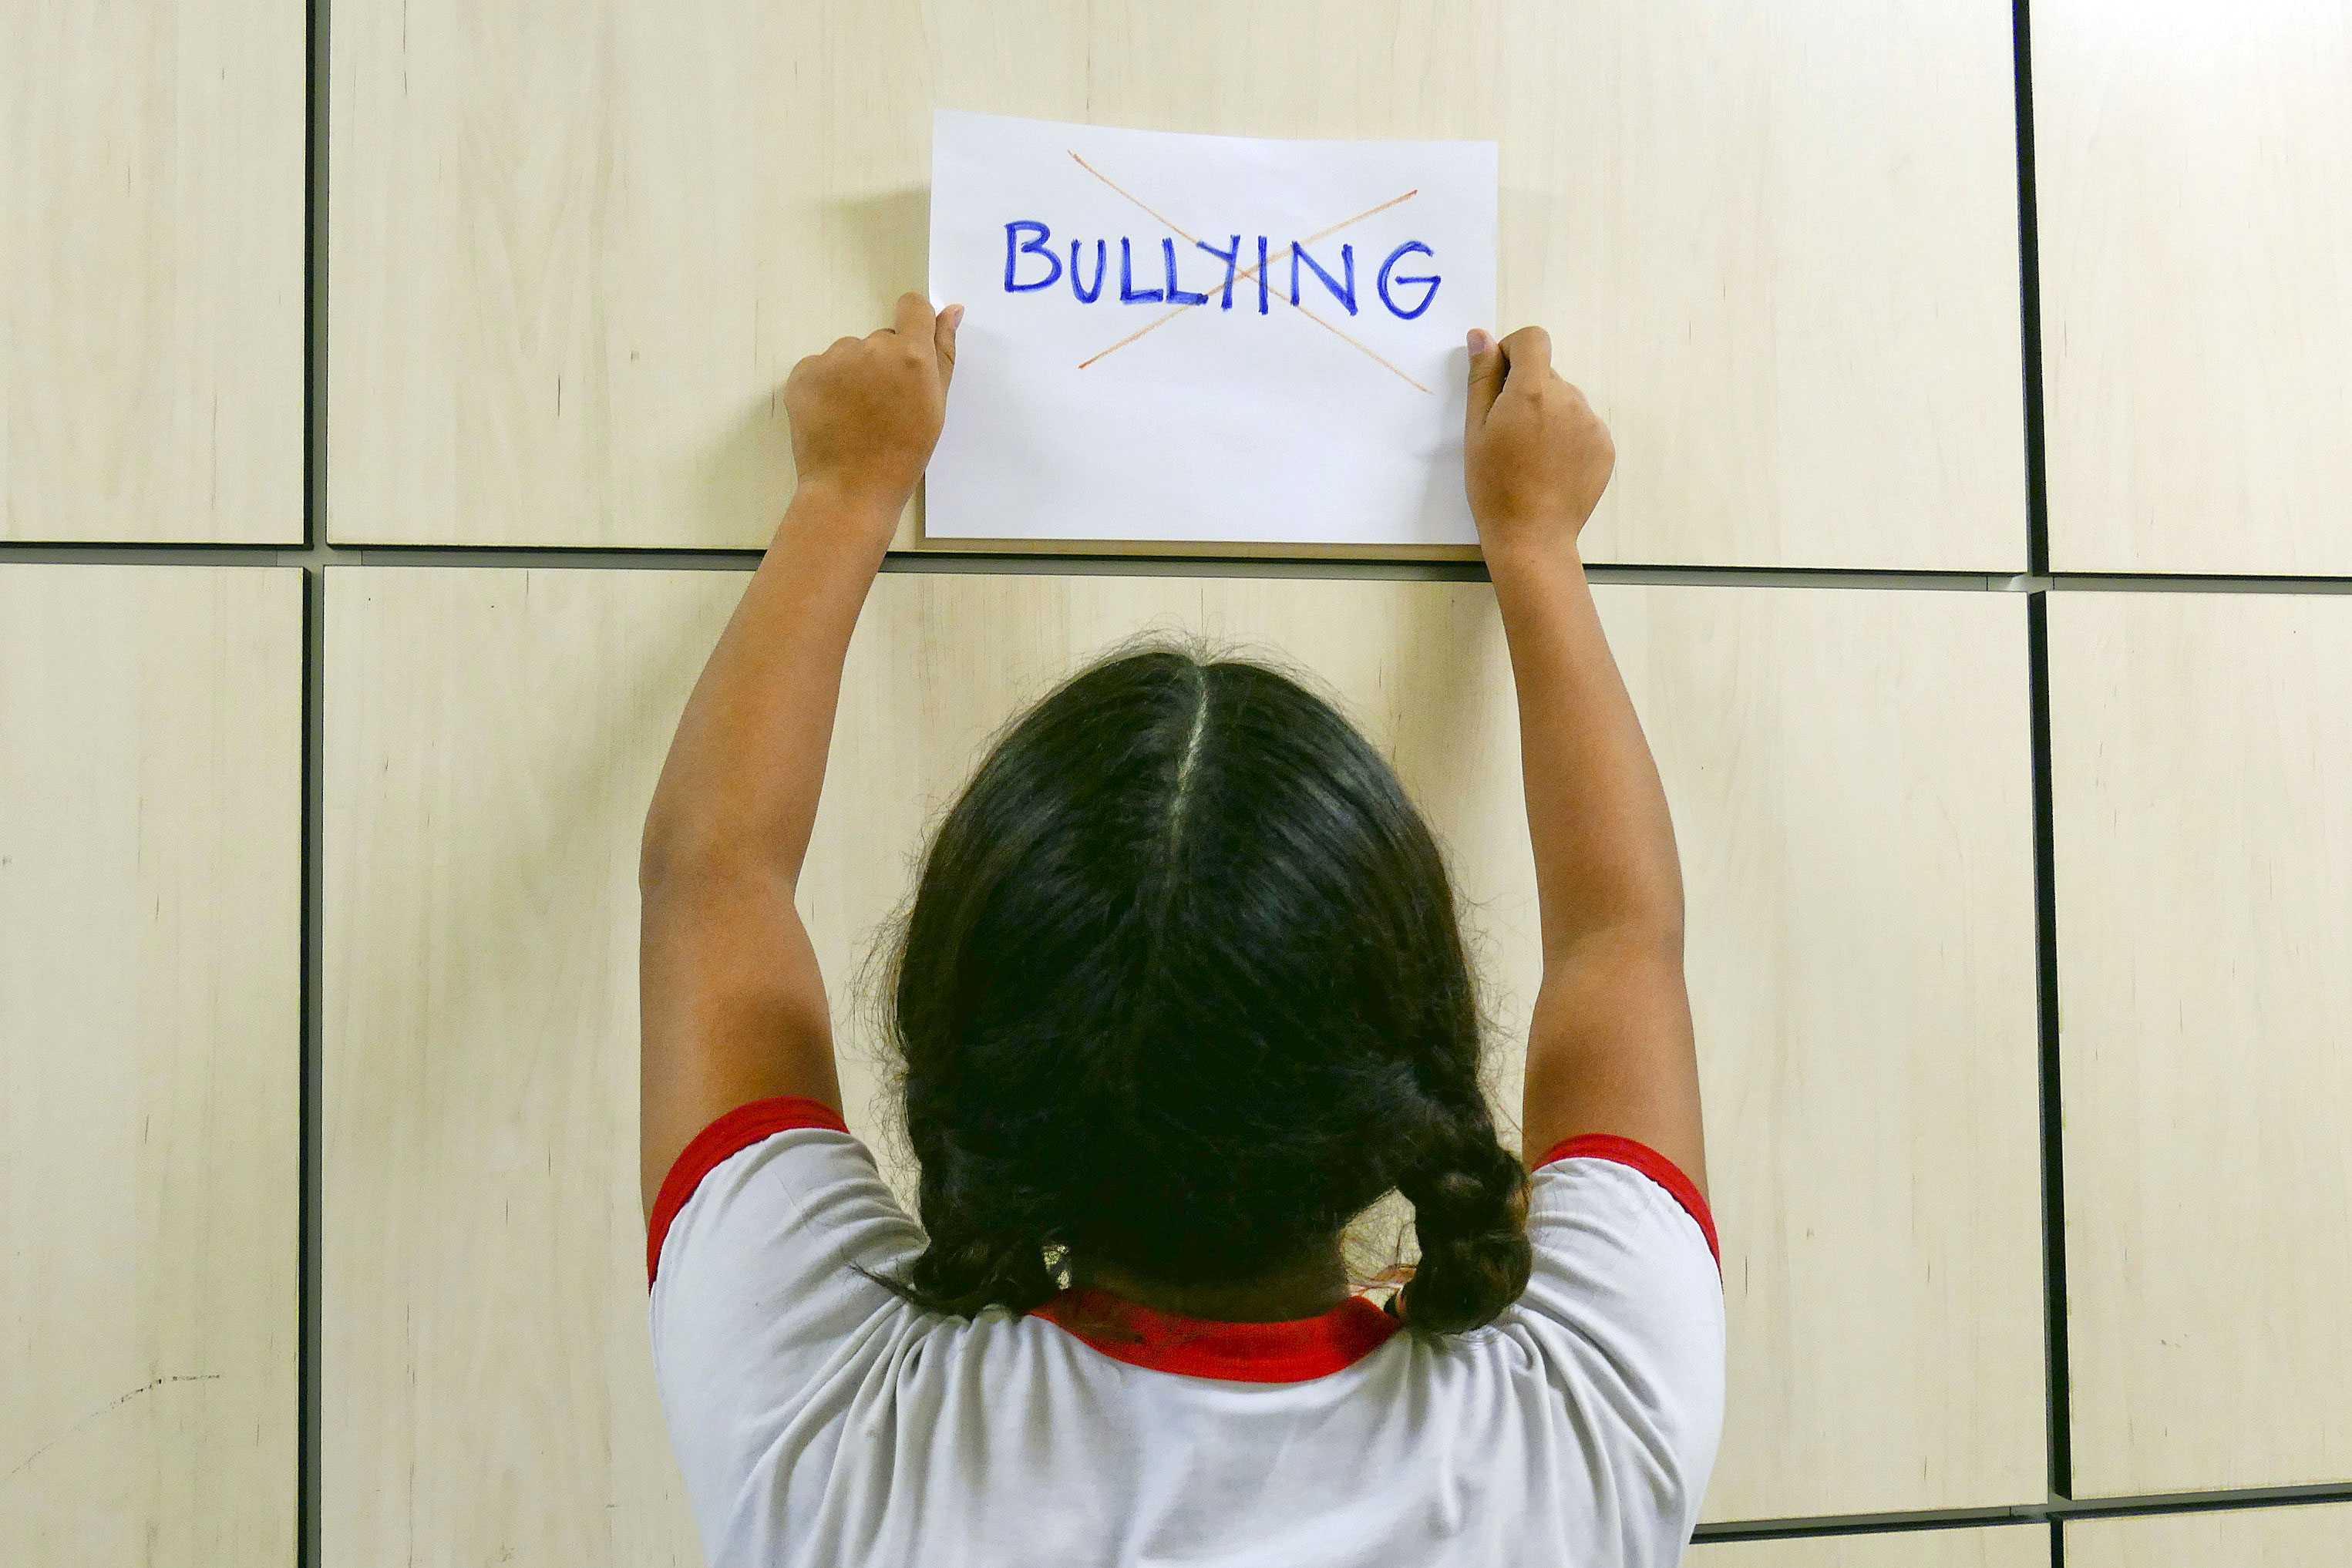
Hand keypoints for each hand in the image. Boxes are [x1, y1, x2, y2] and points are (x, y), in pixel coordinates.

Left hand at [783, 292, 962, 515]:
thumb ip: (944, 353)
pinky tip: (833, 416)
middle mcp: (872, 347)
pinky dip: (826, 387)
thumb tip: (952, 310)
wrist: (852, 488)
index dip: (913, 324)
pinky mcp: (803, 373)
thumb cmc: (904, 454)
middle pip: (881, 338)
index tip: (909, 352)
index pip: (913, 307)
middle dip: (884, 363)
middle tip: (883, 406)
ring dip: (854, 374)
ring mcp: (833, 359)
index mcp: (911, 355)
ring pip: (849, 354)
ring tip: (856, 415)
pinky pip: (819, 368)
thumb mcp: (935, 406)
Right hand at [1463, 326, 1614, 554]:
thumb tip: (1481, 336)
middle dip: (1527, 391)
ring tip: (1531, 454)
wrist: (1531, 536)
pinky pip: (1583, 425)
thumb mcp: (1476, 430)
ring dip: (1549, 414)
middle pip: (1548, 374)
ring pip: (1566, 400)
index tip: (1501, 380)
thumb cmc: (1493, 485)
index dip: (1514, 351)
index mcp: (1533, 390)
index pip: (1534, 339)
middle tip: (1509, 433)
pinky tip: (1551, 466)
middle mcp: (1569, 398)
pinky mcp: (1605, 446)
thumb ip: (1482, 377)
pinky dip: (1567, 436)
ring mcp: (1591, 423)